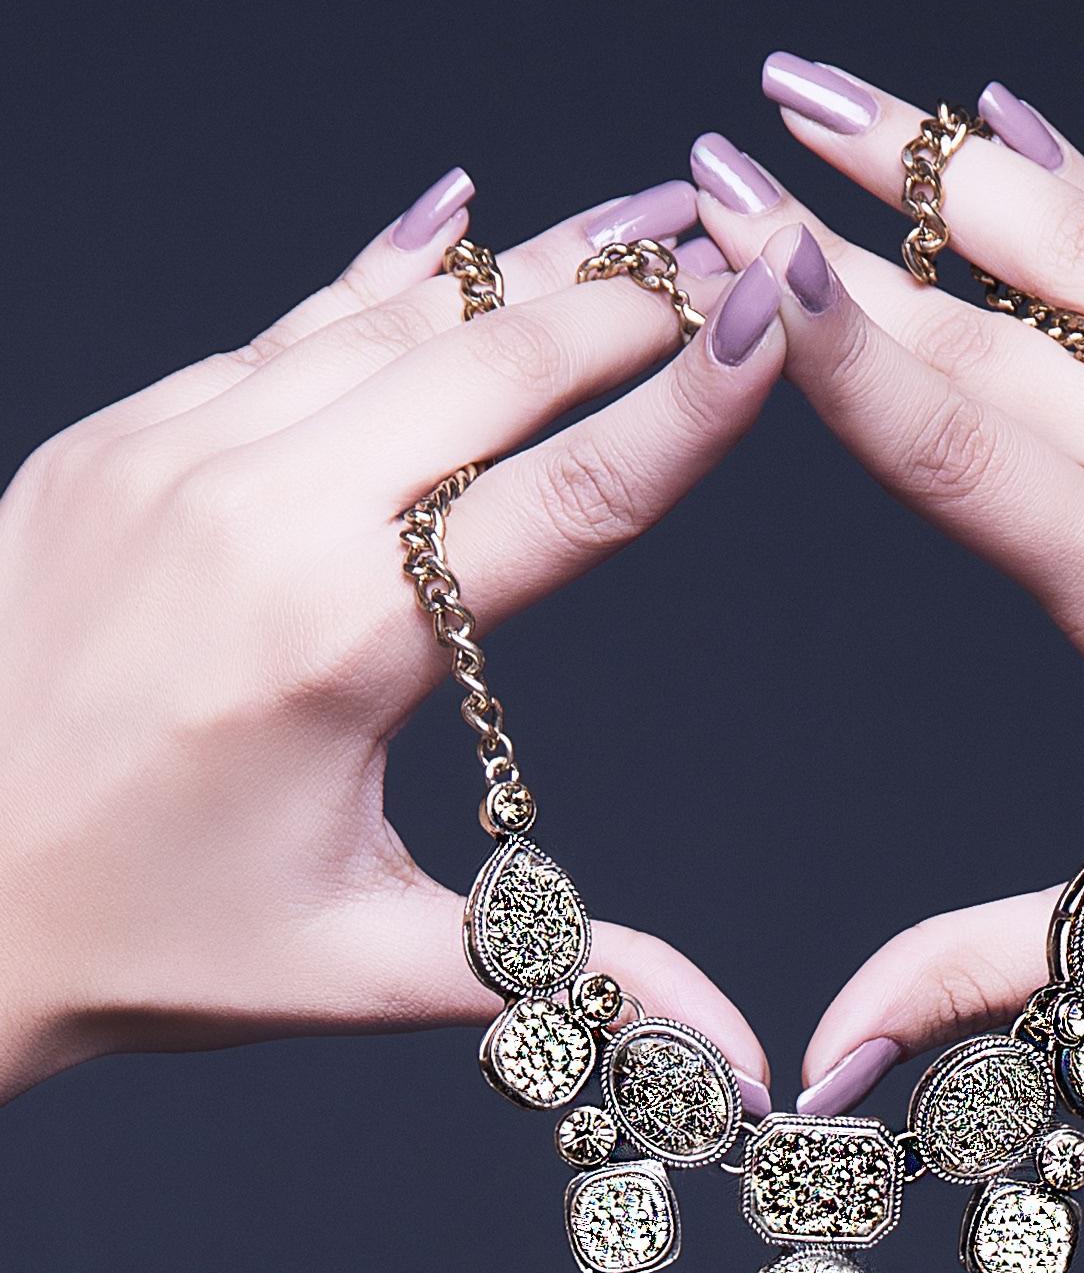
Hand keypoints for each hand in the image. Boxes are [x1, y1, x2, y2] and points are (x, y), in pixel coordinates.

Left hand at [0, 169, 780, 1106]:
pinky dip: (388, 281)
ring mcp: (166, 453)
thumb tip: (737, 1051)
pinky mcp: (115, 439)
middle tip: (740, 249)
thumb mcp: (364, 964)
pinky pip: (281, 326)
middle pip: (488, 366)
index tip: (778, 322)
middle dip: (632, 306)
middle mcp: (248, 513)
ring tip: (642, 221)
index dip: (687, 411)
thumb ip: (571, 972)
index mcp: (329, 642)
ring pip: (387, 321)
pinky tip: (458, 223)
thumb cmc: (138, 939)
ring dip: (527, 273)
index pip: (564, 501)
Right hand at [687, 65, 1083, 1113]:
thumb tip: (828, 1057)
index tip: (745, 257)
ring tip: (829, 97)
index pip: (968, 446)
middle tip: (722, 163)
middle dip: (846, 237)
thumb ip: (982, 965)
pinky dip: (1079, 198)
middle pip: (1002, 325)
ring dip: (951, 171)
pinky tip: (1019, 143)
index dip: (845, 356)